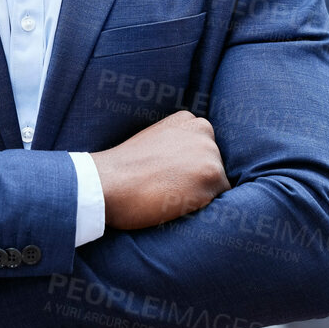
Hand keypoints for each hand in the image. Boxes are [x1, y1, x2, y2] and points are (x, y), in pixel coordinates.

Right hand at [91, 110, 229, 230]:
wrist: (107, 183)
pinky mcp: (212, 177)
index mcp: (188, 120)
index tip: (172, 175)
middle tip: (169, 188)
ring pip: (218, 183)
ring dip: (200, 194)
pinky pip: (221, 200)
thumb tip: (190, 162)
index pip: (205, 149)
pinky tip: (178, 204)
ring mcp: (210, 153)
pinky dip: (203, 207)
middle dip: (198, 180)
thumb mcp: (153, 140)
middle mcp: (203, 131)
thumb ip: (176, 143)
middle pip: (215, 164)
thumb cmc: (123, 169)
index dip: (190, 167)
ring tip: (171, 197)